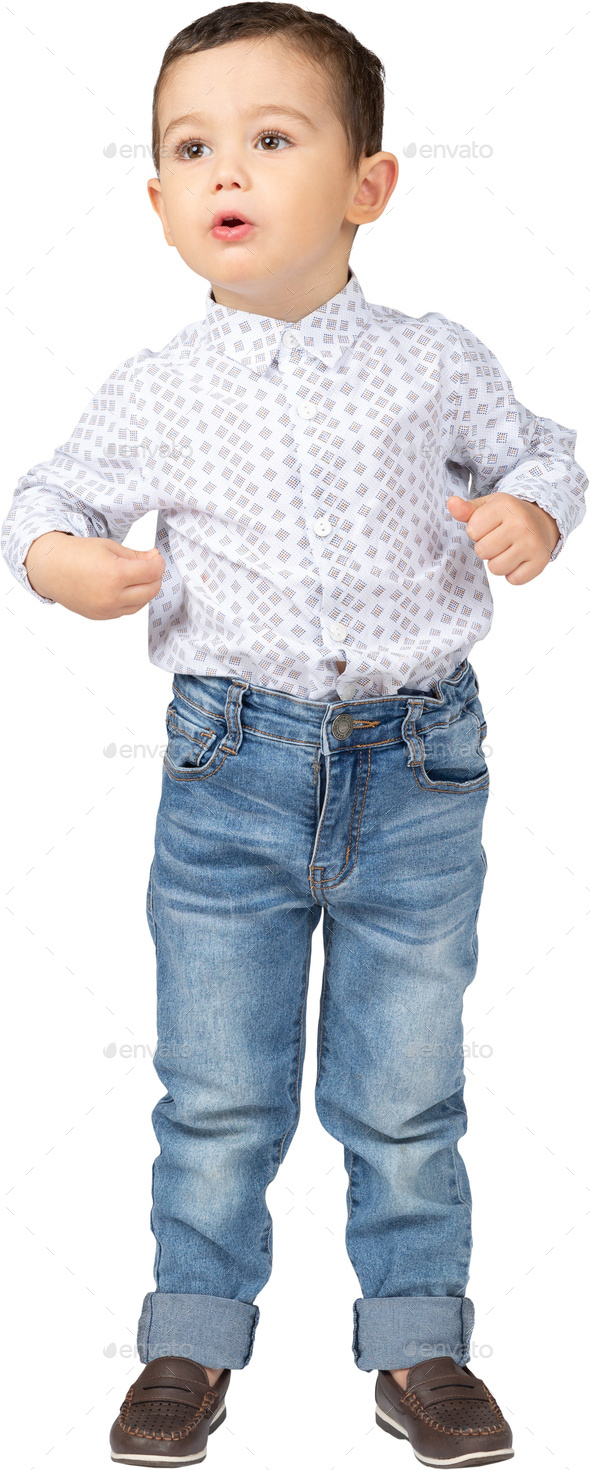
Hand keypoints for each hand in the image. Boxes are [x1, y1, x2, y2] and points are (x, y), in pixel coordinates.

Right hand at [24, 531, 164, 617]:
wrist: (51, 569)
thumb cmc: (77, 554)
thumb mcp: (109, 547)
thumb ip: (136, 556)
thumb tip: (155, 559)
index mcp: (114, 574)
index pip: (152, 572)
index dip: (158, 564)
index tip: (156, 558)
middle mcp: (111, 596)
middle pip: (151, 590)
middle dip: (156, 577)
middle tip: (151, 567)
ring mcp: (106, 609)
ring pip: (141, 603)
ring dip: (146, 590)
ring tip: (138, 577)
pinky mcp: (101, 616)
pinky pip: (127, 611)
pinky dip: (132, 600)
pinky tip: (127, 588)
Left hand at [446, 492, 559, 583]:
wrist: (542, 521)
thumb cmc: (508, 515)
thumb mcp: (487, 507)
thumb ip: (466, 510)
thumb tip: (452, 503)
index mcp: (505, 506)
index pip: (472, 531)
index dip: (477, 532)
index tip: (490, 527)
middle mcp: (521, 523)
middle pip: (482, 551)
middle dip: (485, 548)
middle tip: (498, 540)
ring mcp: (532, 543)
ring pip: (496, 568)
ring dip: (497, 563)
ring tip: (507, 550)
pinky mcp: (540, 561)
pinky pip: (513, 580)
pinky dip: (513, 574)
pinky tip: (518, 559)